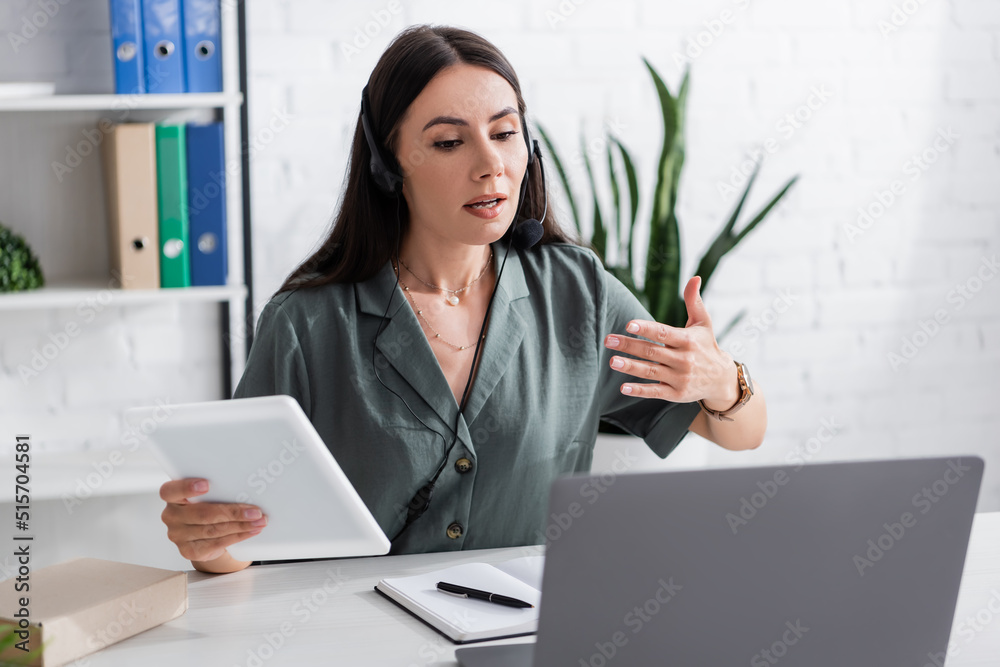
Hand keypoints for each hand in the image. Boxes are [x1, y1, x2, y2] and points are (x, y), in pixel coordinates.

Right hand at [160, 478, 267, 563]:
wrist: (203, 534)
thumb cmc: (207, 506)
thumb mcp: (208, 495)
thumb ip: (217, 490)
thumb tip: (246, 488)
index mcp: (172, 496)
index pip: (171, 491)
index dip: (187, 487)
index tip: (207, 485)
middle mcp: (171, 516)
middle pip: (203, 513)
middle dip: (233, 512)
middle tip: (255, 511)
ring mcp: (178, 535)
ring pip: (214, 530)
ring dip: (241, 525)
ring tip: (259, 521)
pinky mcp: (189, 551)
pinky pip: (217, 543)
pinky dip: (238, 536)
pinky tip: (251, 531)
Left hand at [603, 276, 738, 406]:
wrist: (721, 379)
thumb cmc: (706, 345)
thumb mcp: (704, 323)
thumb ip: (694, 301)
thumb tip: (694, 278)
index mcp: (687, 340)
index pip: (663, 333)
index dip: (646, 329)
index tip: (628, 324)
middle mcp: (683, 360)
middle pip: (652, 351)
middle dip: (629, 345)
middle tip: (608, 340)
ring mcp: (680, 378)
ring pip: (651, 372)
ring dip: (631, 367)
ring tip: (612, 361)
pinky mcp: (676, 393)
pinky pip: (655, 392)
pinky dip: (640, 390)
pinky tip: (623, 387)